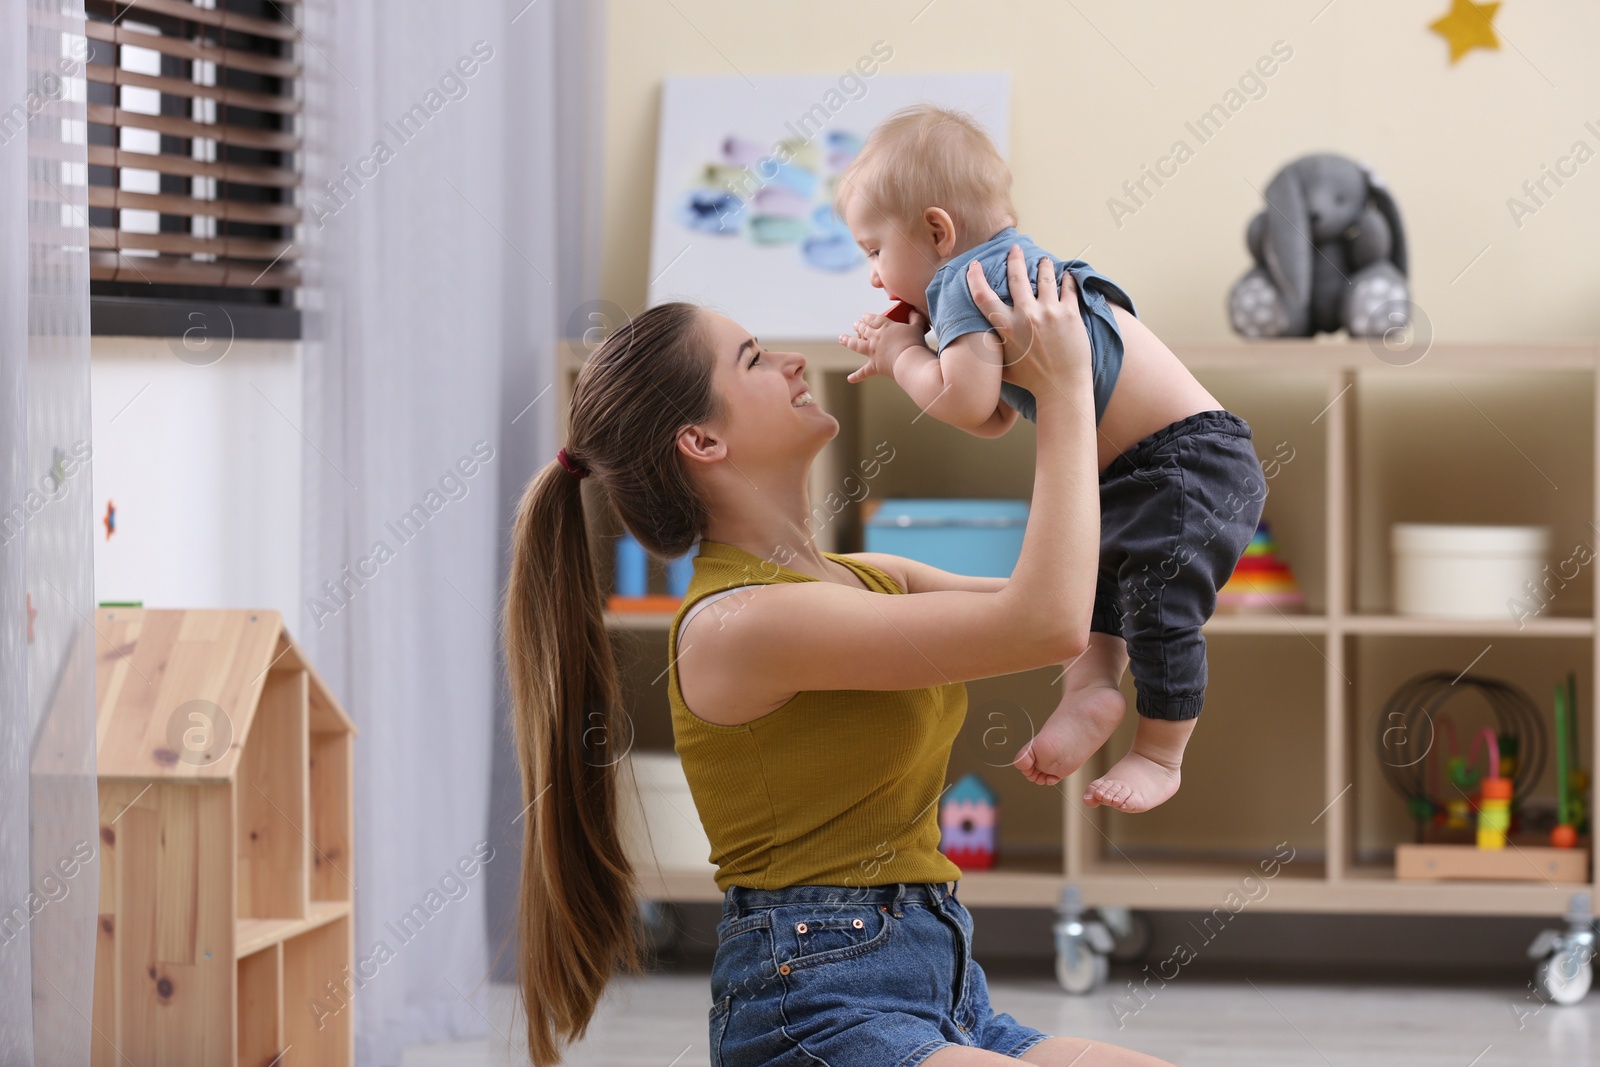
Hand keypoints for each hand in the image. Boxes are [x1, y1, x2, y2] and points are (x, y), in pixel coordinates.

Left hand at [840, 307, 928, 383]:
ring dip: (848, 341)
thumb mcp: (917, 327)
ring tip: (841, 338)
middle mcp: (876, 338)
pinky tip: (850, 379)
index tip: (864, 316)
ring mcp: (873, 352)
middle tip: (855, 324)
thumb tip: (914, 310)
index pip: (874, 319)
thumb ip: (916, 318)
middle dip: (859, 326)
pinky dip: (857, 376)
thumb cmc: (915, 343)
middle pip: (864, 329)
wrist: (909, 360)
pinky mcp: (875, 366)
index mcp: (886, 327)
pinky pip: (864, 372)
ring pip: (856, 345)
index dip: (868, 317)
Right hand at [965, 246, 1088, 396]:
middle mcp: (1026, 315)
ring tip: (1044, 261)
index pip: (983, 296)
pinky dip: (1066, 279)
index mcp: (1006, 328)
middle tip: (1015, 248)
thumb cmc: (1032, 382)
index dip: (976, 278)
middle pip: (1016, 276)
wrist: (1062, 388)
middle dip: (1014, 258)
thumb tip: (980, 343)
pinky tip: (1066, 275)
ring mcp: (1049, 312)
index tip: (974, 266)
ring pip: (1045, 277)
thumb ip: (993, 350)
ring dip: (1043, 265)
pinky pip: (1068, 288)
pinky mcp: (1070, 313)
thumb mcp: (1004, 366)